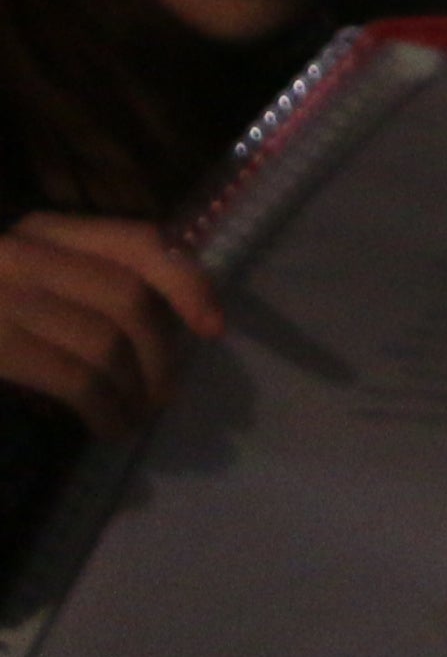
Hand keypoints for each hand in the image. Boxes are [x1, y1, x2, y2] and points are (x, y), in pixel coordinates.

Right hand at [0, 215, 216, 438]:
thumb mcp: (21, 277)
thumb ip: (79, 284)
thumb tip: (164, 323)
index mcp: (41, 230)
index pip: (139, 242)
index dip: (187, 282)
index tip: (214, 325)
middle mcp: (23, 253)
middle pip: (128, 299)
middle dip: (160, 352)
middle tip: (164, 392)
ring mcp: (1, 298)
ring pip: (104, 341)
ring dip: (135, 387)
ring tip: (136, 416)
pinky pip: (71, 375)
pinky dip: (104, 406)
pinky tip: (108, 425)